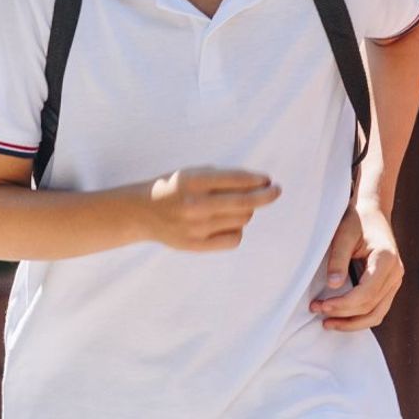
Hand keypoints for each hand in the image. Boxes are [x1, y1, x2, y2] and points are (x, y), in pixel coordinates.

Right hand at [143, 167, 280, 252]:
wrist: (143, 212)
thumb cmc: (174, 188)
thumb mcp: (193, 173)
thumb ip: (222, 178)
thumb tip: (259, 185)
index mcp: (193, 180)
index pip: (236, 180)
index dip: (257, 180)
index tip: (269, 180)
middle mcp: (195, 204)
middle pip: (245, 203)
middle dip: (265, 196)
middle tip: (275, 191)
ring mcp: (196, 227)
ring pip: (242, 220)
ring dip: (246, 212)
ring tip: (233, 207)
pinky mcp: (196, 245)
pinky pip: (234, 239)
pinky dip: (237, 230)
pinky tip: (227, 223)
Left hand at [312, 202, 404, 329]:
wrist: (373, 213)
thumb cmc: (357, 221)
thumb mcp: (342, 235)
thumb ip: (338, 260)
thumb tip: (333, 286)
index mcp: (386, 259)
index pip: (366, 294)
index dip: (343, 305)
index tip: (321, 305)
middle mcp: (395, 273)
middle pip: (370, 307)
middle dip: (342, 314)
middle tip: (316, 310)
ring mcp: (395, 281)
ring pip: (376, 314)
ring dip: (352, 323)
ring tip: (327, 323)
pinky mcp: (390, 286)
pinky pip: (377, 309)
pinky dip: (359, 317)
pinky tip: (341, 318)